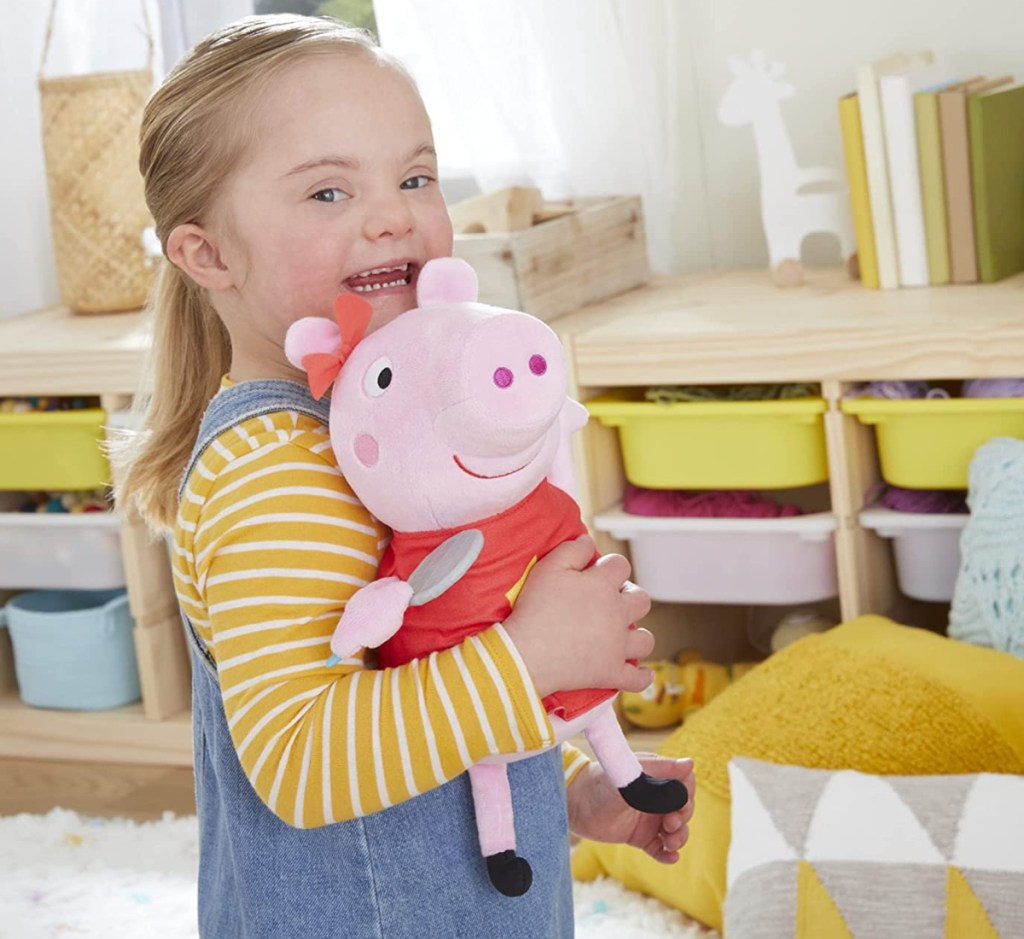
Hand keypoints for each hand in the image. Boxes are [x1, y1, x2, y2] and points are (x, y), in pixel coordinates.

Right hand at [502, 535, 653, 698]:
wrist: (528, 653)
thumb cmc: (536, 609)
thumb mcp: (548, 568)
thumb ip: (572, 550)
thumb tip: (588, 541)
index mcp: (603, 585)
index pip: (620, 565)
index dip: (609, 565)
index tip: (596, 571)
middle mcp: (617, 614)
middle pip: (642, 599)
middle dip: (630, 596)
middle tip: (612, 600)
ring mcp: (618, 646)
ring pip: (645, 638)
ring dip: (637, 634)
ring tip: (622, 634)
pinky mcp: (612, 673)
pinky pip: (638, 679)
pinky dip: (641, 676)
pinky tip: (638, 671)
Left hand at [567, 754, 695, 863]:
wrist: (575, 801)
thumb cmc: (602, 780)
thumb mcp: (631, 773)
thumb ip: (660, 770)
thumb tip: (690, 763)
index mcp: (657, 778)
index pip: (684, 787)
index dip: (687, 797)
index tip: (680, 805)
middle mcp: (656, 798)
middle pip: (683, 811)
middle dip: (683, 819)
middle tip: (669, 825)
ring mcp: (649, 819)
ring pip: (675, 831)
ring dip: (678, 838)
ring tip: (670, 843)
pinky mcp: (640, 837)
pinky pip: (659, 848)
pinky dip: (667, 854)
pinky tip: (670, 857)